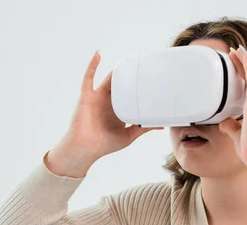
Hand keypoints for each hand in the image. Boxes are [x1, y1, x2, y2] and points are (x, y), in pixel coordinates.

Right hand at [48, 51, 161, 173]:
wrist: (85, 148)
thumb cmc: (104, 144)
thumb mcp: (129, 135)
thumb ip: (142, 128)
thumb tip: (161, 125)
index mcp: (118, 110)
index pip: (130, 94)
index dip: (137, 87)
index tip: (149, 79)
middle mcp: (108, 102)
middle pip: (120, 85)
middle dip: (129, 75)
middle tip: (141, 65)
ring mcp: (97, 97)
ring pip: (108, 79)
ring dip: (116, 70)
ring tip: (127, 59)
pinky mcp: (87, 96)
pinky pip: (88, 77)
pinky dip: (92, 65)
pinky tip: (98, 54)